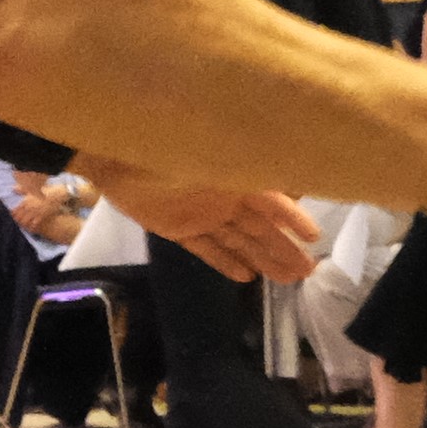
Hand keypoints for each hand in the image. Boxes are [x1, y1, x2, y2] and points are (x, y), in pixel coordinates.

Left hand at [72, 159, 318, 283]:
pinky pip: (207, 249)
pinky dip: (225, 262)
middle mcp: (223, 194)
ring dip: (263, 260)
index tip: (314, 237)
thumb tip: (282, 168)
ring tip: (288, 280)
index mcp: (233, 174)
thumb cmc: (162, 147)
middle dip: (283, 249)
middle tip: (309, 272)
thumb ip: (242, 165)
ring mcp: (201, 213)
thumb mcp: (206, 152)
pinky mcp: (177, 228)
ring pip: (239, 241)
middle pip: (260, 227)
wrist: (112, 154)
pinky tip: (246, 278)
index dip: (292, 218)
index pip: (271, 200)